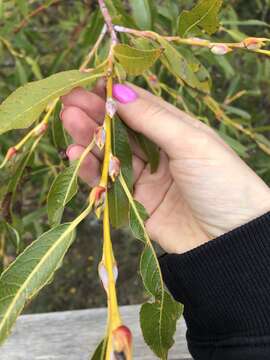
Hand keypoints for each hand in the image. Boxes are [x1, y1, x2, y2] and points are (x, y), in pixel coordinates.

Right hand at [61, 83, 269, 253]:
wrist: (231, 239)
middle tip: (70, 101)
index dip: (115, 94)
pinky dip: (91, 170)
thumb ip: (154, 119)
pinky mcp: (136, 202)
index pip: (140, 106)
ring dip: (89, 138)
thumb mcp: (192, 142)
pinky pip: (109, 182)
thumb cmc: (223, 183)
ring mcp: (146, 177)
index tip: (90, 84)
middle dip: (96, 114)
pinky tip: (74, 155)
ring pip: (111, 153)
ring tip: (69, 121)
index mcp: (176, 130)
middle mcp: (159, 151)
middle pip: (121, 129)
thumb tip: (120, 90)